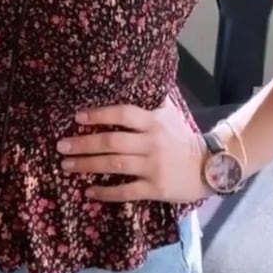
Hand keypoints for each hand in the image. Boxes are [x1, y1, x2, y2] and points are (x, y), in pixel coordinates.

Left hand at [56, 94, 209, 202]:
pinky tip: (89, 191)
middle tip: (61, 146)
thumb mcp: (168, 114)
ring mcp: (153, 167)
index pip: (123, 114)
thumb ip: (147, 101)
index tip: (77, 117)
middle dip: (83, 144)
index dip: (99, 114)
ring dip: (87, 165)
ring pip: (114, 165)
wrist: (210, 166)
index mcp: (153, 122)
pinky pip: (126, 191)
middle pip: (112, 142)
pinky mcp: (155, 188)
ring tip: (67, 166)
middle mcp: (151, 143)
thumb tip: (125, 80)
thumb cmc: (181, 138)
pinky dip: (106, 192)